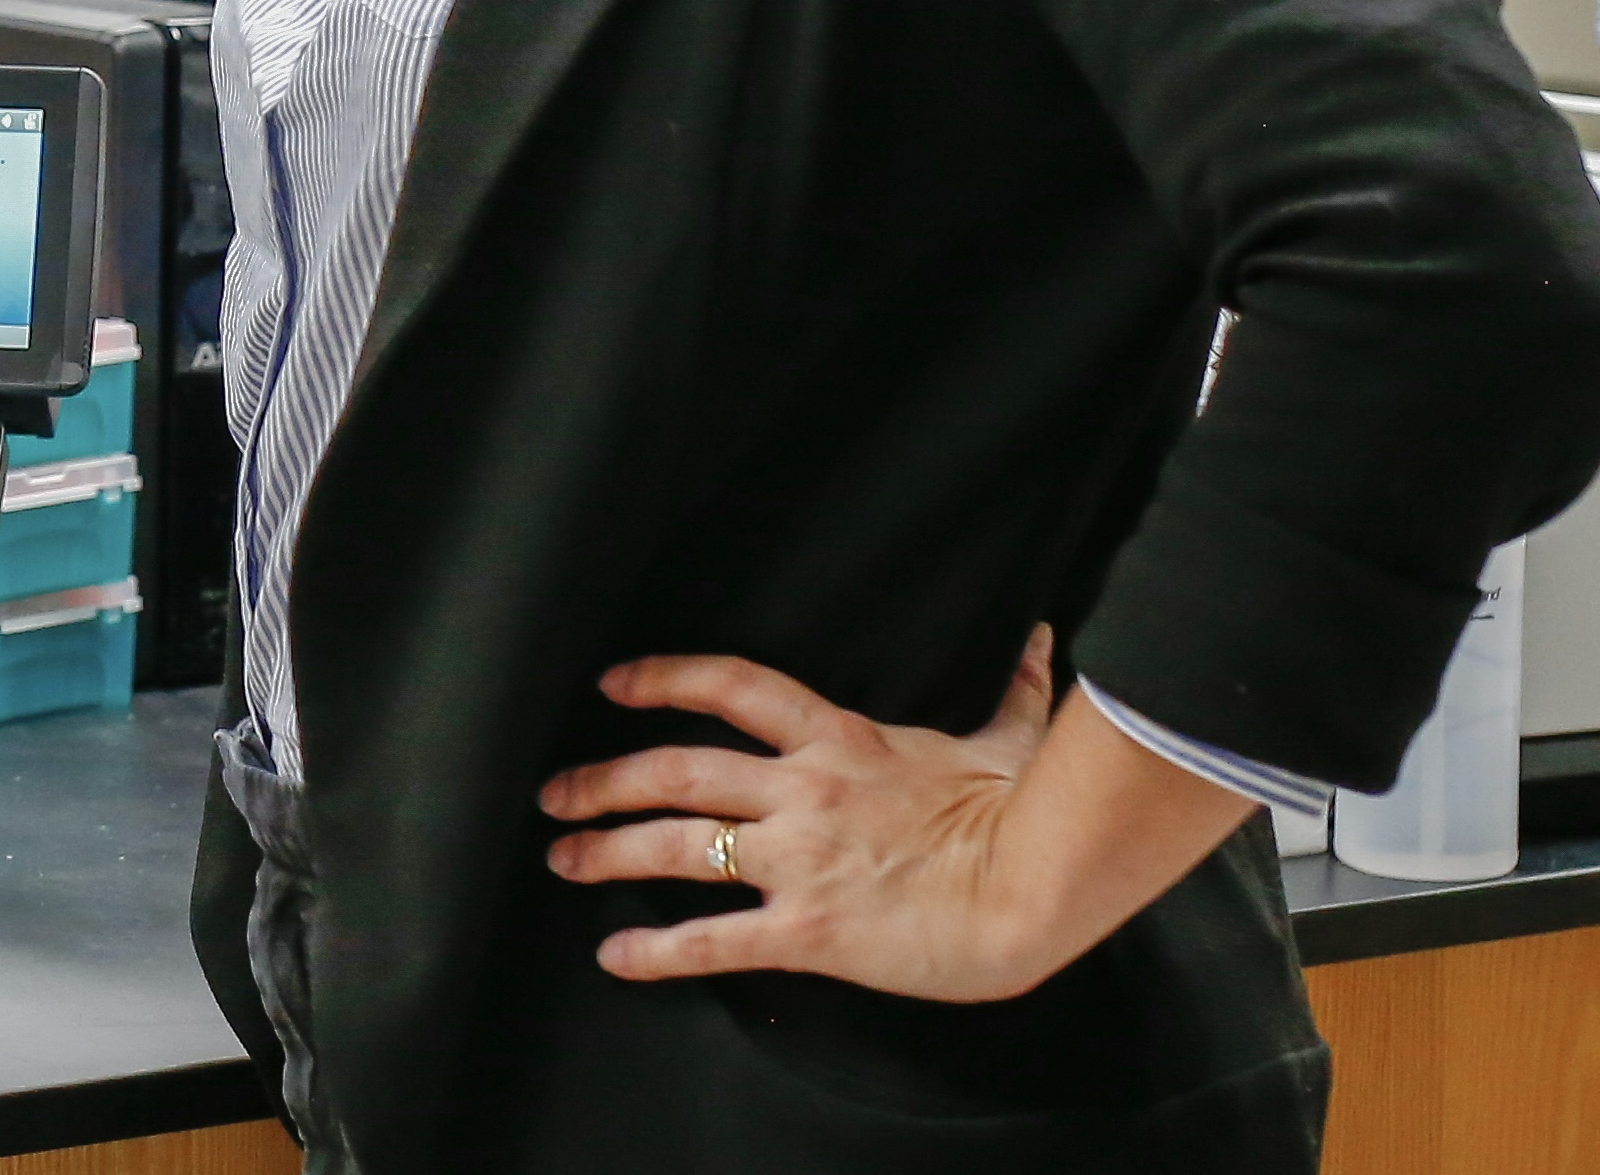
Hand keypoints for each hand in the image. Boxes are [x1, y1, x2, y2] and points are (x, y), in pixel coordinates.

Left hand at [536, 626, 1236, 1002]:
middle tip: (555, 793)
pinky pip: (715, 937)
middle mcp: (803, 791)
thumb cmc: (1029, 814)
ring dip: (608, 851)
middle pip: (676, 770)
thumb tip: (1044, 642)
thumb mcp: (1009, 740)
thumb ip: (1013, 690)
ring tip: (562, 858)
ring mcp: (799, 858)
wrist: (1042, 886)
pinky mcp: (808, 927)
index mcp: (840, 740)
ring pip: (678, 844)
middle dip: (604, 780)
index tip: (612, 684)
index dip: (663, 678)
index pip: (731, 686)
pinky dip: (657, 952)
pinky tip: (615, 958)